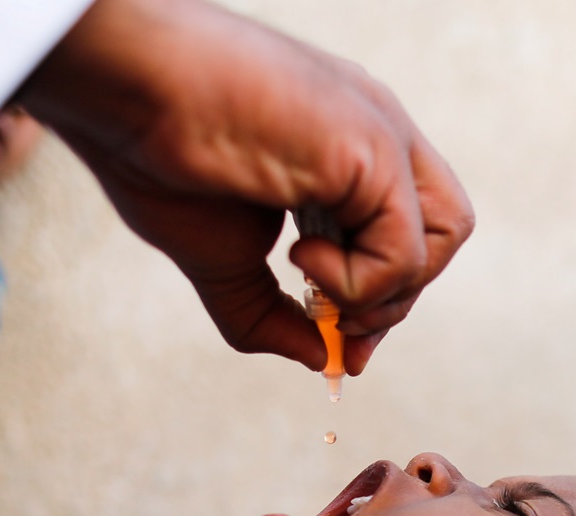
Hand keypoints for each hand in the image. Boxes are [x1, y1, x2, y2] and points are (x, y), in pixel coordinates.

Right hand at [21, 0, 473, 373]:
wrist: (130, 94)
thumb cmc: (157, 157)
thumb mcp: (220, 260)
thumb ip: (268, 315)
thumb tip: (317, 360)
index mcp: (343, 153)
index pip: (400, 235)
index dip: (374, 300)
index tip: (330, 344)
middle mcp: (375, 138)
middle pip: (438, 237)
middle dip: (385, 305)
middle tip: (326, 327)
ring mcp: (381, 137)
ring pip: (445, 237)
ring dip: (382, 295)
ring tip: (312, 286)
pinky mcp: (374, 150)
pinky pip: (407, 250)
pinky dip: (358, 283)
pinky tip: (298, 256)